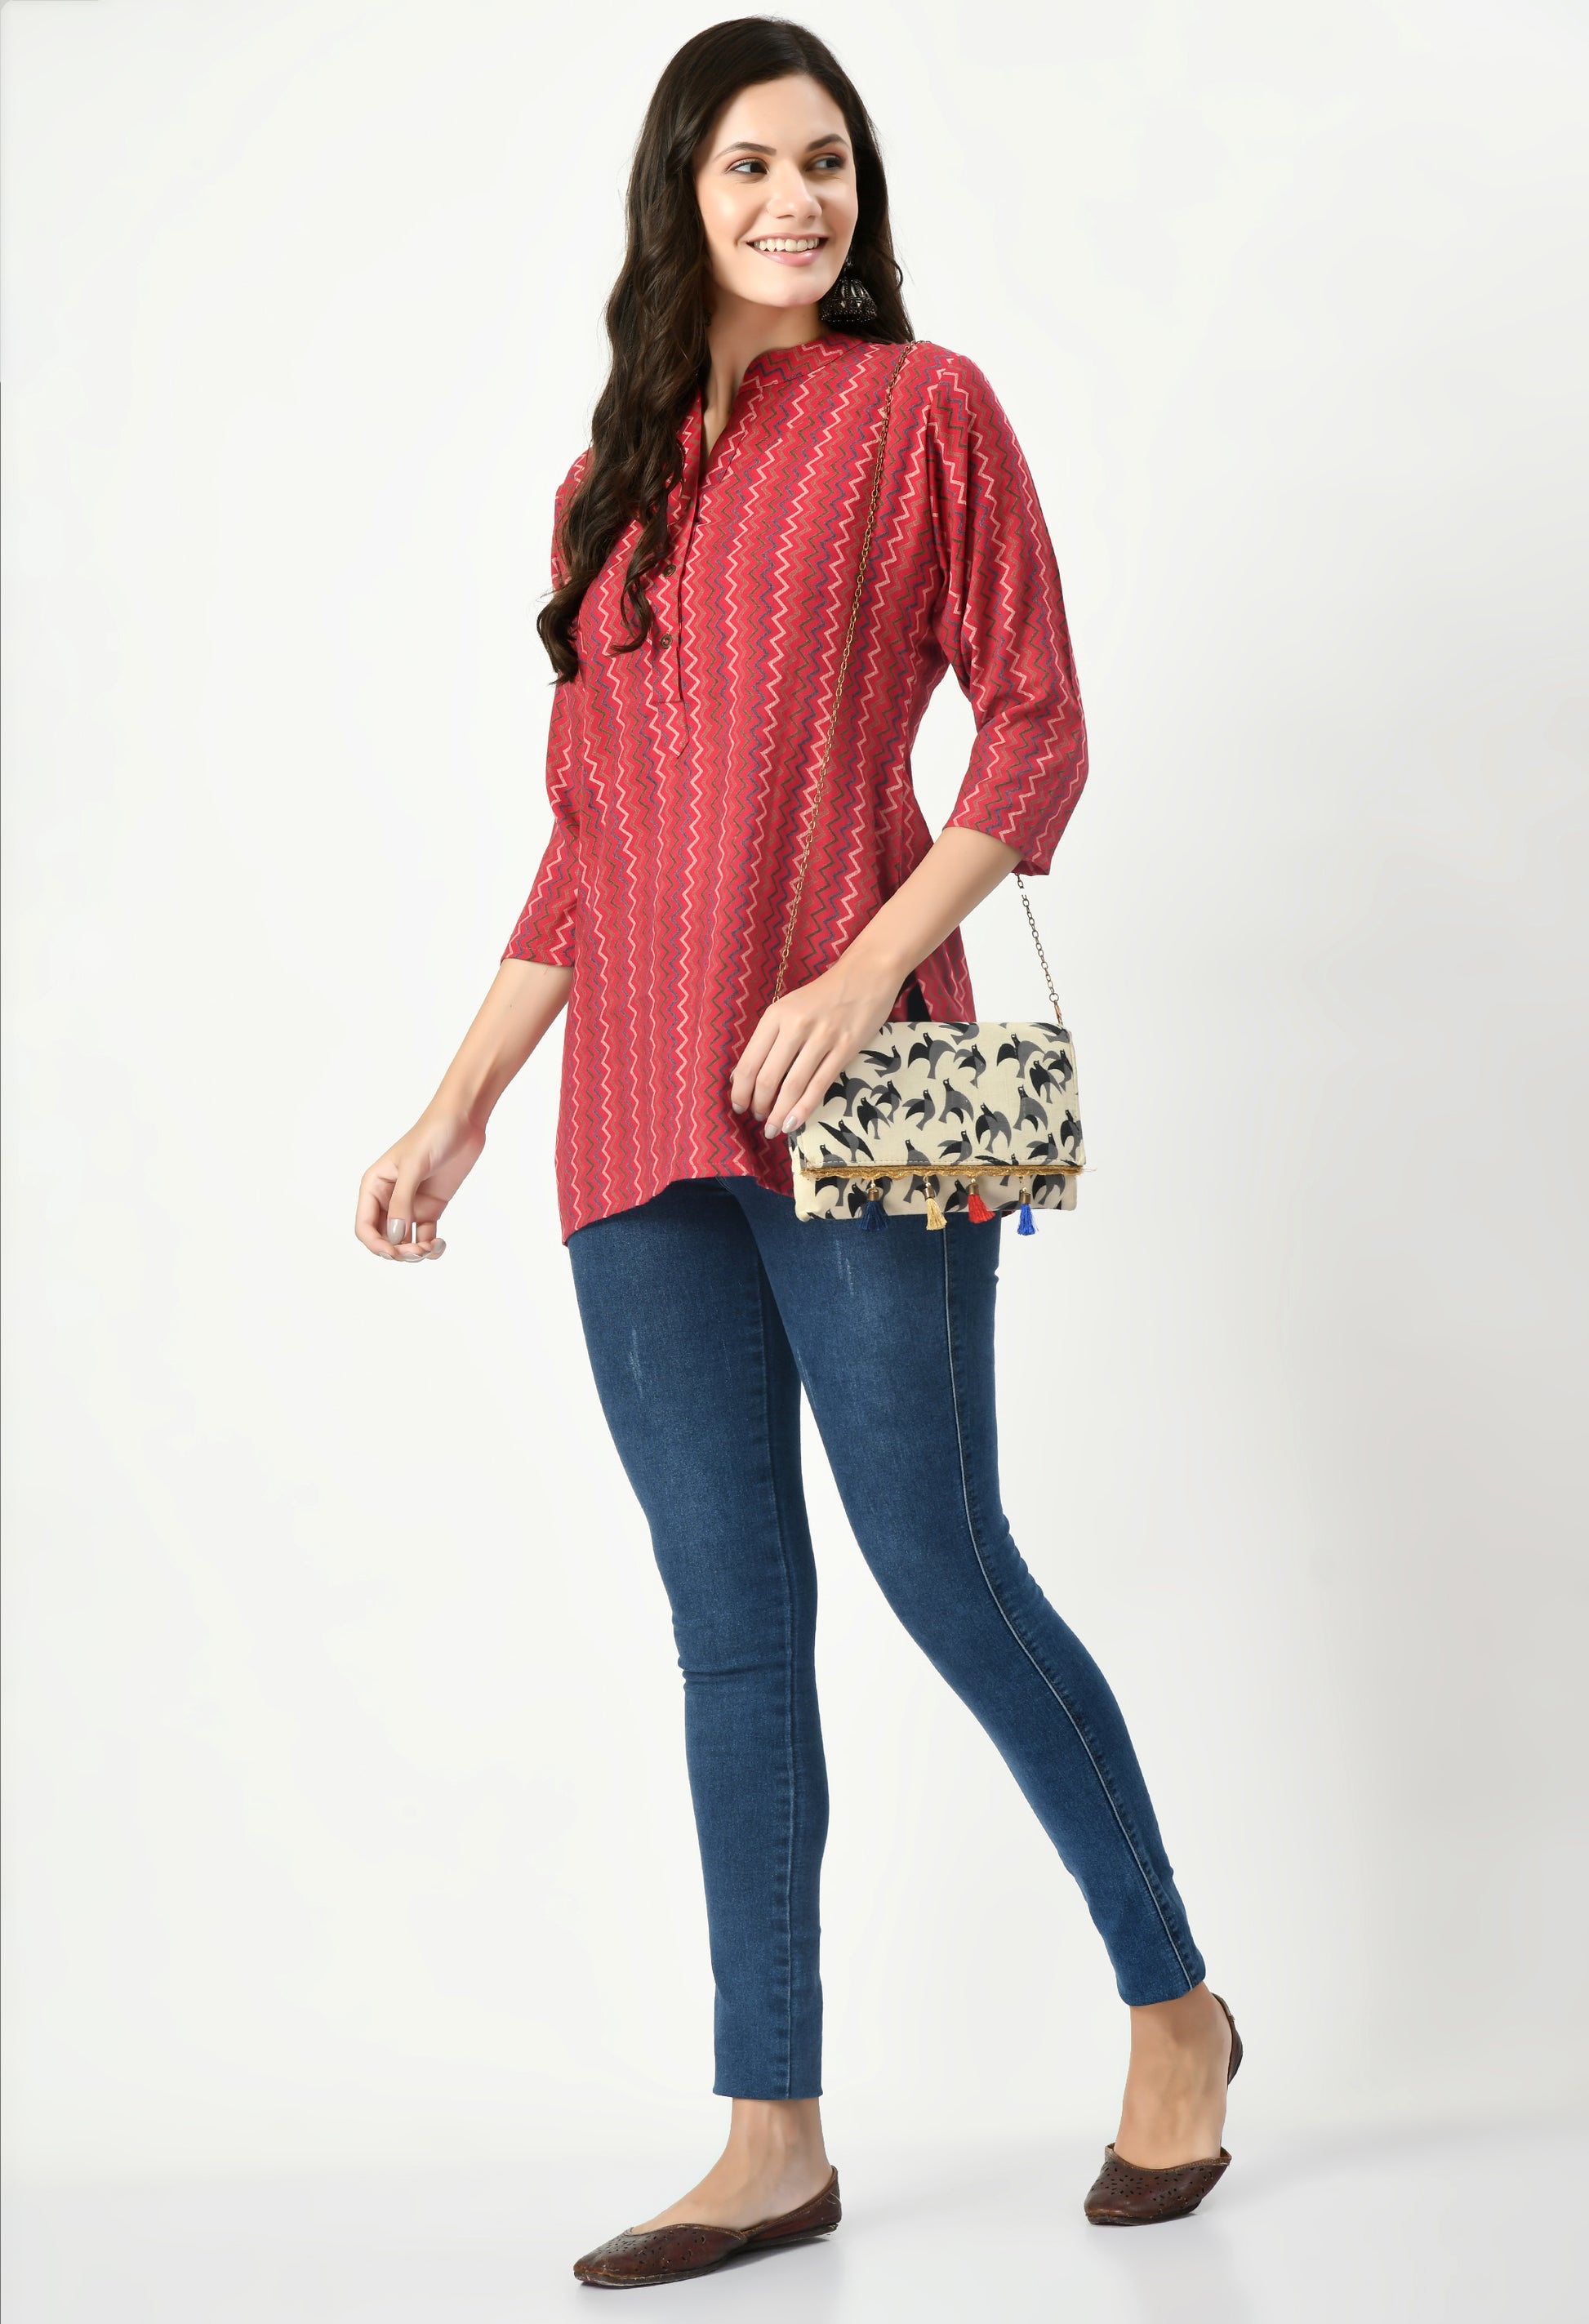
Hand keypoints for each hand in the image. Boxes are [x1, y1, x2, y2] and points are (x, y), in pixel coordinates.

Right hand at [355, 1107, 484, 1261]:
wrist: (463, 1121)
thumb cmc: (432, 1134)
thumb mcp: (414, 1166)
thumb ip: (402, 1201)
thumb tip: (395, 1236)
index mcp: (374, 1186)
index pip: (364, 1225)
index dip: (375, 1244)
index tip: (394, 1252)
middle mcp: (389, 1198)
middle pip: (384, 1237)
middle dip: (398, 1251)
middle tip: (418, 1251)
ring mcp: (411, 1204)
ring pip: (405, 1241)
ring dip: (414, 1252)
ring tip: (430, 1248)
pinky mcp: (432, 1207)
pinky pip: (425, 1235)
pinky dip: (431, 1246)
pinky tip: (440, 1244)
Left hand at [730, 953, 904, 1135]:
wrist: (866, 974)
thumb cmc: (823, 995)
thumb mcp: (788, 1009)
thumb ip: (767, 1039)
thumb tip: (741, 1076)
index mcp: (775, 1015)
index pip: (750, 1061)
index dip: (741, 1091)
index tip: (739, 1106)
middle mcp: (795, 1026)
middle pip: (768, 1077)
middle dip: (760, 1105)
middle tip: (760, 1119)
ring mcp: (822, 1037)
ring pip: (793, 1086)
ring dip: (780, 1113)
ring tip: (774, 1128)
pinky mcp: (845, 1048)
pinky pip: (820, 1085)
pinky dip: (804, 1108)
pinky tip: (795, 1122)